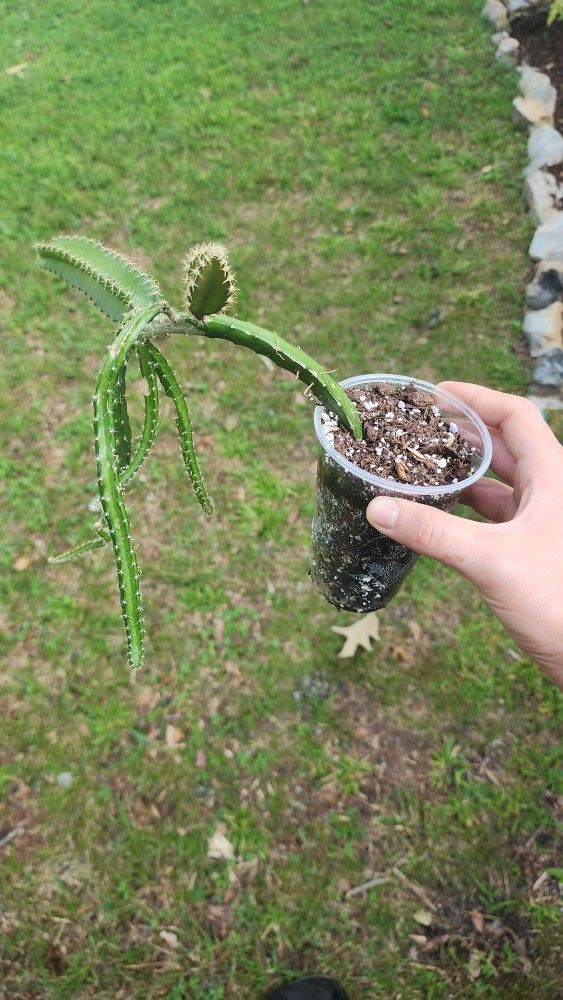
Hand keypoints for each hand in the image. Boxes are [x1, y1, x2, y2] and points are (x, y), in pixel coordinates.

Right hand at [366, 382, 562, 687]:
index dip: (477, 399)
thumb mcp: (491, 561)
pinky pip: (494, 514)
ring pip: (497, 482)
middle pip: (503, 445)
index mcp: (552, 476)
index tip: (436, 394)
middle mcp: (549, 491)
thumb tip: (377, 509)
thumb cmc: (557, 603)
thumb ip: (433, 533)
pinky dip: (465, 507)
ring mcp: (541, 520)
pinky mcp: (532, 548)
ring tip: (419, 465)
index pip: (515, 416)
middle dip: (461, 434)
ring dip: (461, 472)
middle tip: (417, 428)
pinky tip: (436, 511)